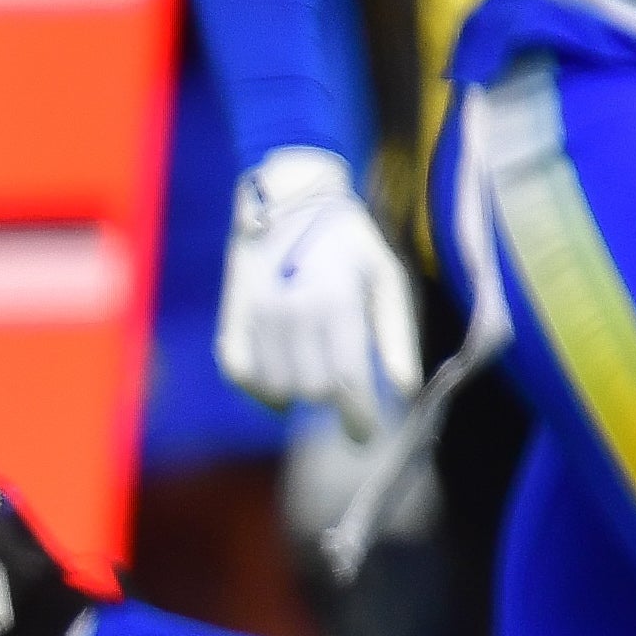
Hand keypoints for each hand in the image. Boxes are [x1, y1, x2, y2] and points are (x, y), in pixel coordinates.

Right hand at [216, 144, 421, 438]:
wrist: (288, 200)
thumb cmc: (349, 242)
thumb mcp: (386, 278)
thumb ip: (397, 336)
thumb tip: (405, 391)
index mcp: (335, 301)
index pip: (346, 381)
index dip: (358, 418)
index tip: (366, 435)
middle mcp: (291, 310)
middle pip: (311, 391)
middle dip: (332, 403)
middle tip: (346, 398)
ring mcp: (255, 314)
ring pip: (275, 387)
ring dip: (298, 395)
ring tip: (316, 383)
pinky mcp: (231, 316)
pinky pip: (240, 373)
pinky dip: (260, 388)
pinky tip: (280, 384)